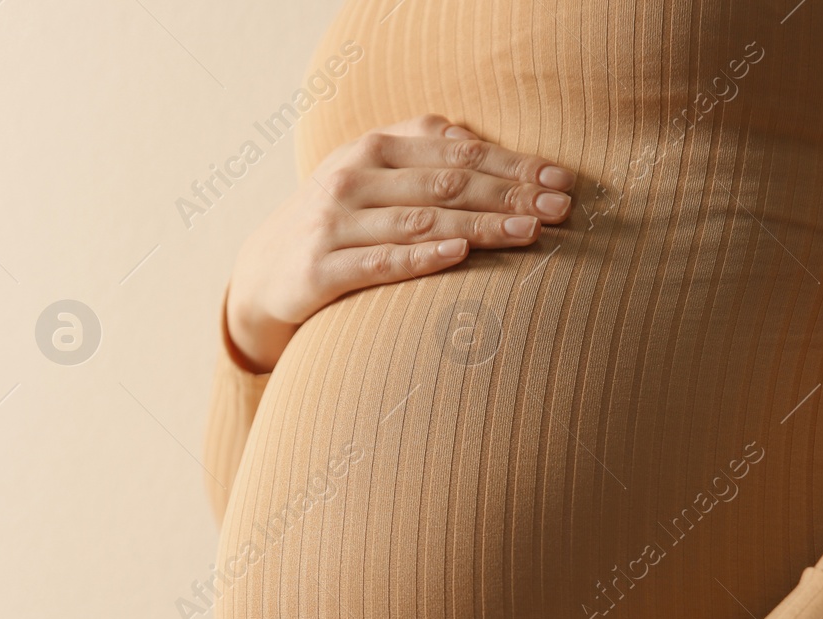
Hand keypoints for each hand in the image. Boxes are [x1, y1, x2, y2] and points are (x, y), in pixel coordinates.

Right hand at [225, 113, 575, 371]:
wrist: (262, 273)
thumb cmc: (335, 223)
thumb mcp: (369, 178)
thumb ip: (418, 156)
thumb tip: (478, 142)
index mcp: (373, 148)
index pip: (456, 151)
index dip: (513, 164)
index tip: (560, 180)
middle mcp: (352, 177)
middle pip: (446, 182)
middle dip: (509, 194)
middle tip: (560, 208)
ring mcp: (334, 223)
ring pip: (420, 220)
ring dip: (480, 225)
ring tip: (529, 231)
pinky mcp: (320, 269)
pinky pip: (380, 262)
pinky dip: (421, 257)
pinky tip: (460, 254)